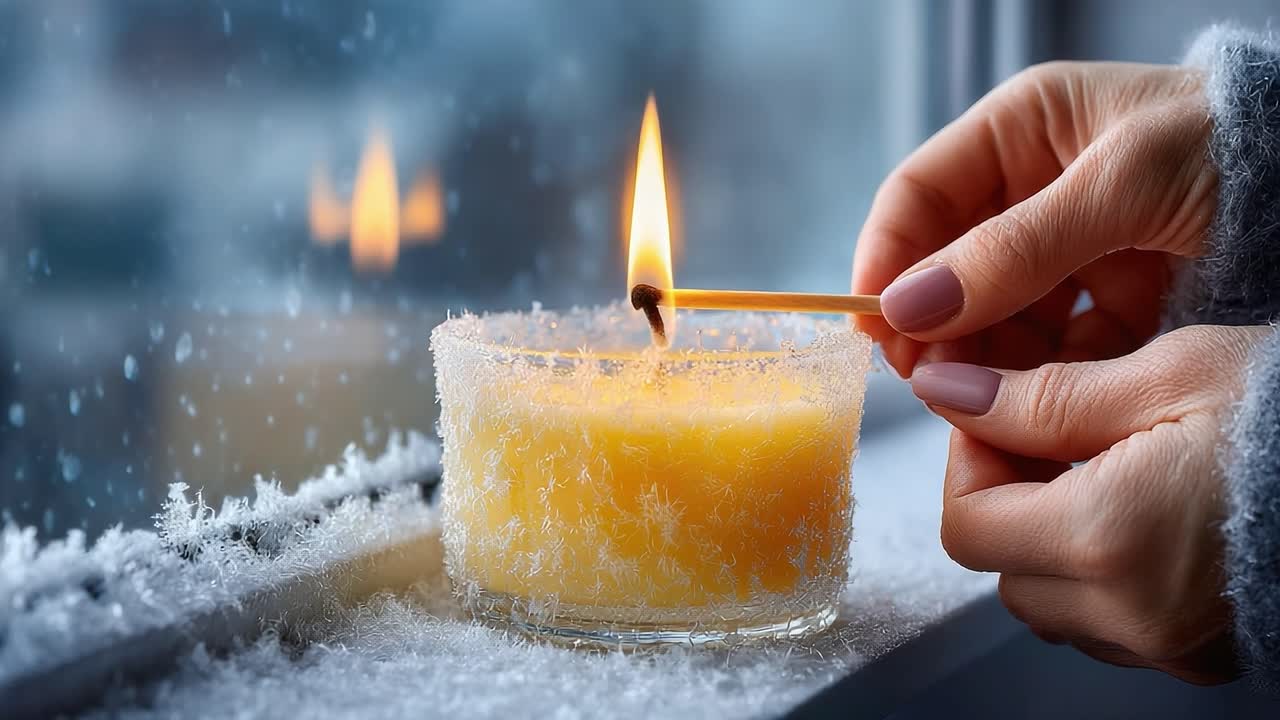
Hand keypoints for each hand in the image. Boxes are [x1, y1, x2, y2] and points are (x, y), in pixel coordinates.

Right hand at [852, 62, 1214, 376]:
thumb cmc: (1241, 153)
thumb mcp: (1123, 187)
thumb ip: (1015, 249)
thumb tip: (906, 307)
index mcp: (1023, 131)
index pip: (918, 195)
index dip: (884, 258)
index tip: (871, 325)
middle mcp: (1030, 189)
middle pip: (945, 263)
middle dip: (931, 321)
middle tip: (923, 380)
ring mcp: (1066, 249)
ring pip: (989, 313)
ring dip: (978, 358)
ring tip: (976, 402)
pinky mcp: (1103, 301)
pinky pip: (1046, 346)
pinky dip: (1033, 379)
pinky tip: (1030, 406)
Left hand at [911, 324, 1267, 682]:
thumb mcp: (1166, 374)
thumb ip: (1039, 397)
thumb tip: (946, 390)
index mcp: (1108, 539)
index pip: (968, 522)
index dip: (969, 461)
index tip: (996, 412)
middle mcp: (1129, 611)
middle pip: (999, 566)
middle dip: (1002, 496)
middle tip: (1047, 432)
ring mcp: (1166, 643)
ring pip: (1045, 598)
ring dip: (1045, 535)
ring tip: (1101, 467)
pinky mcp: (1198, 652)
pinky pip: (1103, 620)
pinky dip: (1095, 570)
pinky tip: (1139, 513)